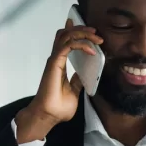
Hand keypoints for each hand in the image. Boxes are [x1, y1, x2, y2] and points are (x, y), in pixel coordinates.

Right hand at [15, 19, 103, 142]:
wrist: (49, 116)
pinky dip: (81, 45)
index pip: (65, 41)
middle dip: (81, 30)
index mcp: (59, 63)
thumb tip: (84, 74)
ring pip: (66, 36)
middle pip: (66, 34)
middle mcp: (56, 59)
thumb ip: (78, 80)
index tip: (92, 34)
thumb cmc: (58, 106)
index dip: (77, 33)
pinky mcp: (55, 64)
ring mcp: (55, 60)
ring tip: (96, 37)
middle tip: (96, 32)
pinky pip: (68, 46)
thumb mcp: (74, 91)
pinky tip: (92, 51)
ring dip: (82, 34)